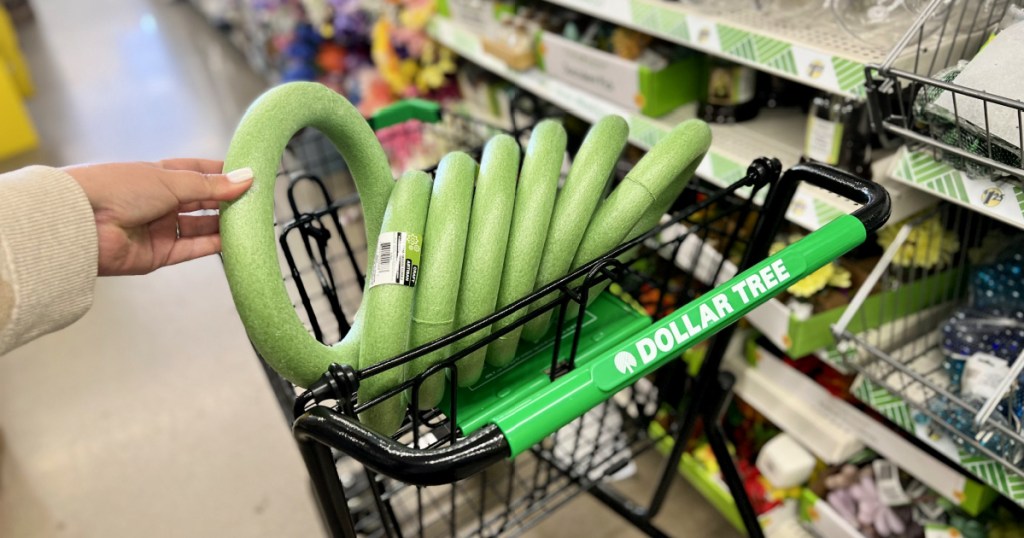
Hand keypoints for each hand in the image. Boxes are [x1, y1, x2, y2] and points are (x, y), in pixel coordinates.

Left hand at [64, 159, 252, 275]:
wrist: (81, 222)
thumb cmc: (118, 188)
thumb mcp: (170, 180)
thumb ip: (211, 185)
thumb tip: (246, 178)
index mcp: (159, 176)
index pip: (198, 172)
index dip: (222, 173)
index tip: (249, 174)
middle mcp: (161, 202)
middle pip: (202, 202)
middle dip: (228, 201)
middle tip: (257, 201)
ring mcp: (161, 229)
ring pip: (201, 227)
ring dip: (225, 224)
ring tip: (253, 222)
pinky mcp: (160, 254)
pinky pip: (193, 249)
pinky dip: (215, 245)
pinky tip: (236, 241)